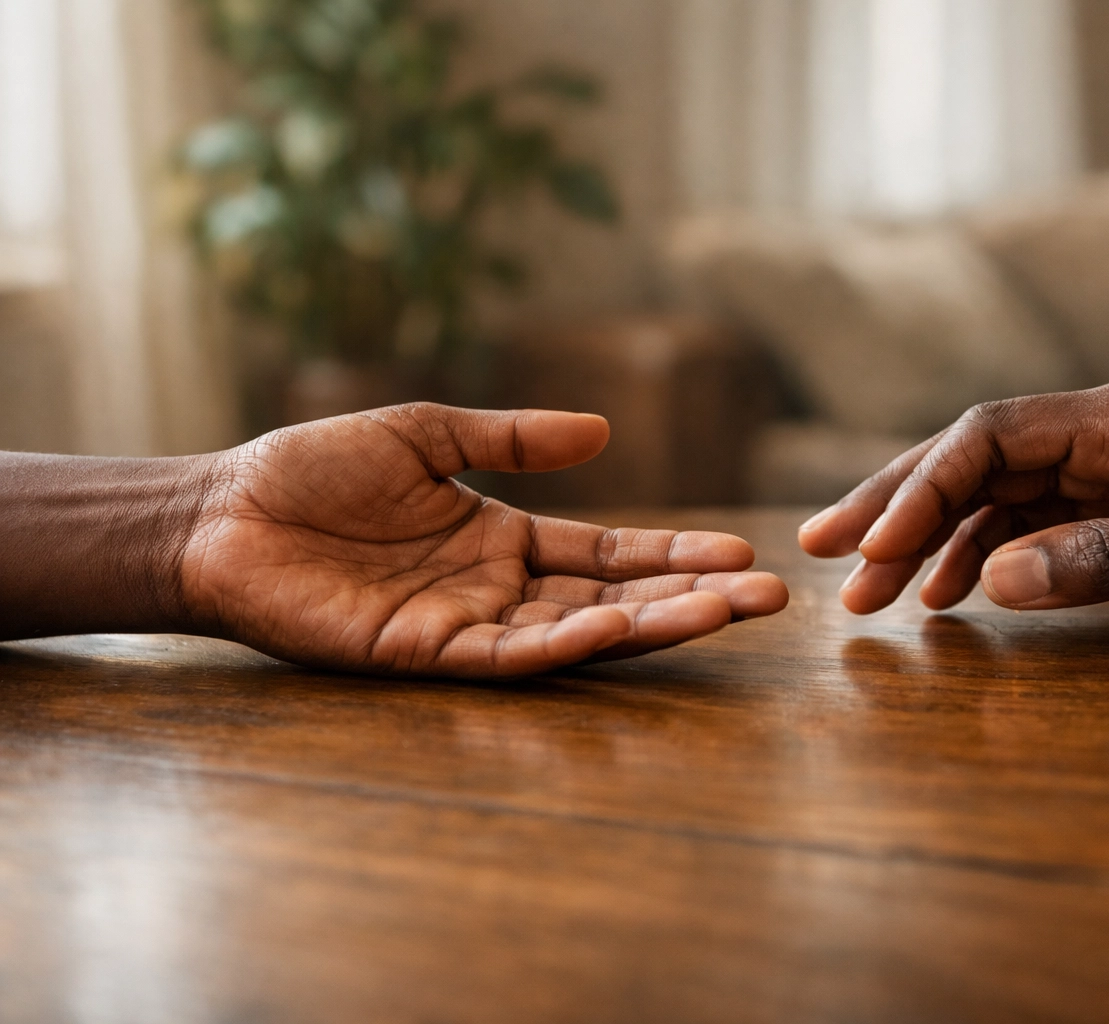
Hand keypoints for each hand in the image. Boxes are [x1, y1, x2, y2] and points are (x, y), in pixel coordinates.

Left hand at [180, 404, 787, 675]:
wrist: (221, 511)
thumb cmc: (312, 471)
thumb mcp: (426, 433)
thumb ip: (513, 438)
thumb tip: (606, 431)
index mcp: (505, 540)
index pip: (610, 553)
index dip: (676, 555)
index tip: (745, 555)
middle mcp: (499, 590)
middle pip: (615, 597)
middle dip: (692, 599)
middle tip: (769, 598)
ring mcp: (467, 626)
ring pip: (577, 634)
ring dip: (651, 626)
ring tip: (723, 613)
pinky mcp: (423, 654)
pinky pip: (508, 655)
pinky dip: (566, 643)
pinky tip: (620, 625)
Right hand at [798, 377, 1108, 615]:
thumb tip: (997, 581)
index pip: (989, 436)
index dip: (920, 490)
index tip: (874, 550)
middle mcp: (1102, 430)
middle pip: (971, 456)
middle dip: (895, 504)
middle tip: (822, 550)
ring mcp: (1107, 465)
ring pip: (992, 492)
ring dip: (929, 538)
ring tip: (869, 590)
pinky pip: (1030, 521)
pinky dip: (983, 555)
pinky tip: (951, 593)